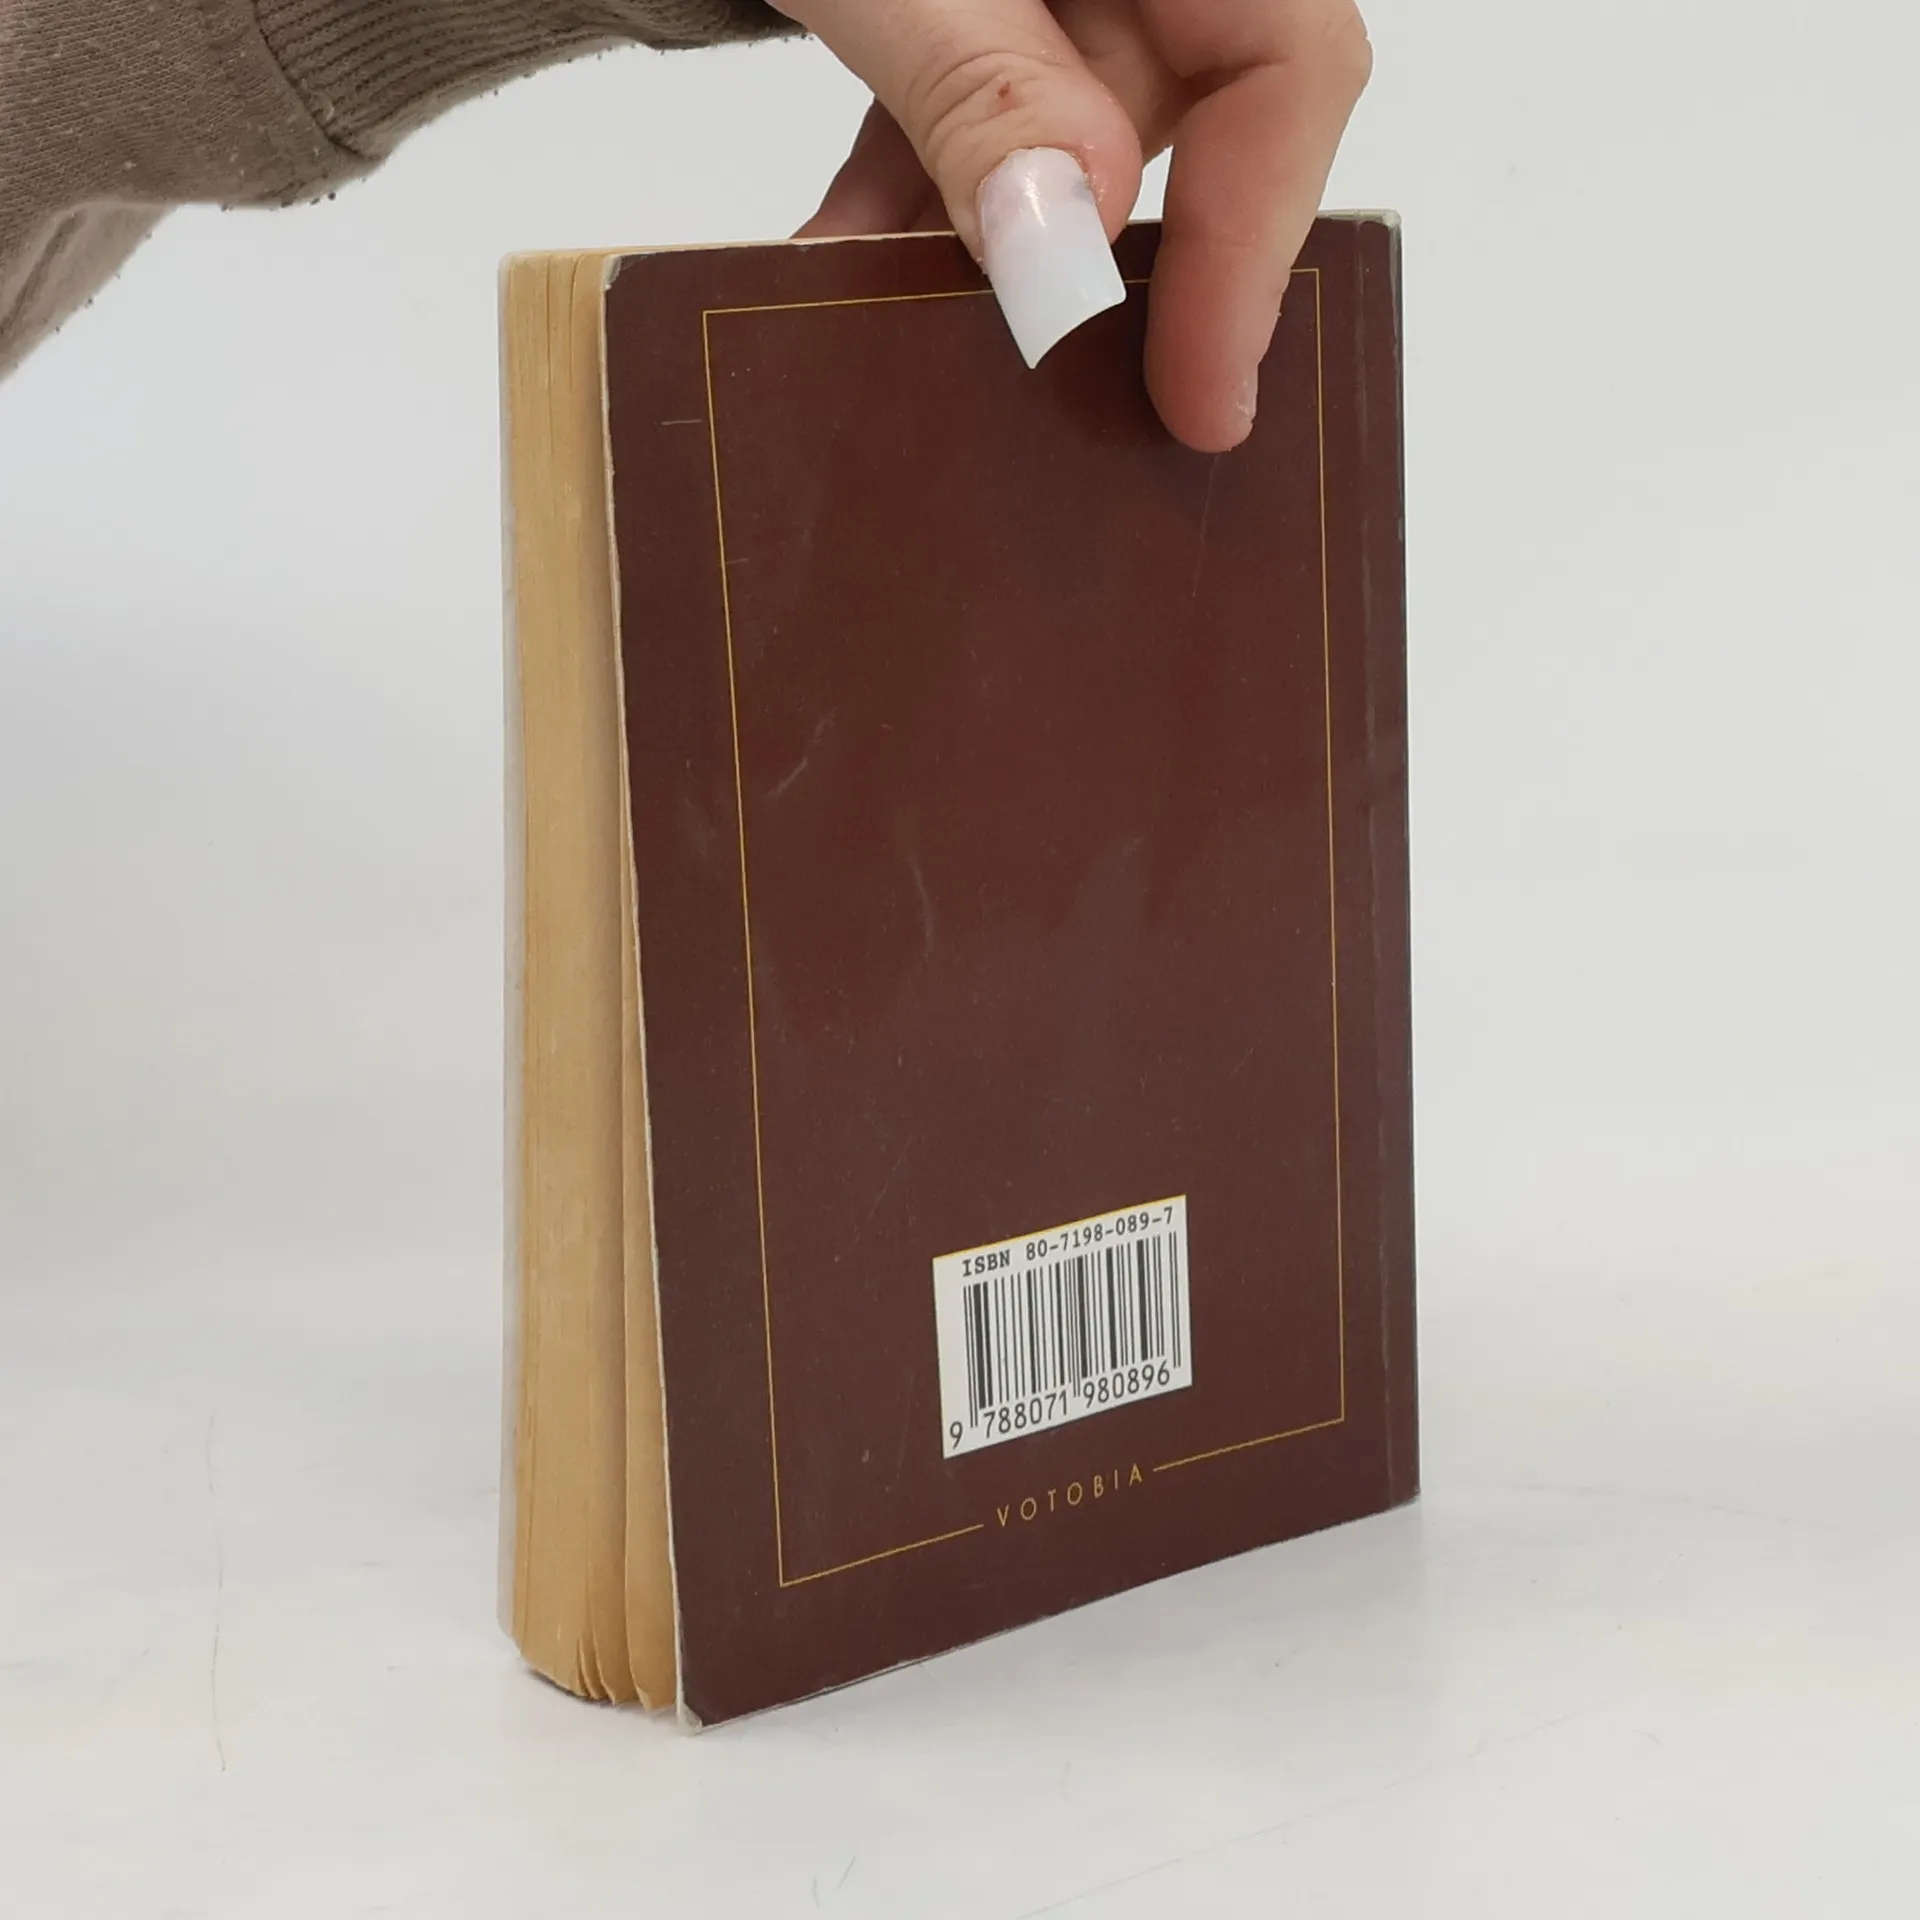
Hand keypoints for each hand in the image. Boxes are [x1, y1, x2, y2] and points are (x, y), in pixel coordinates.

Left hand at [787, 0, 1372, 452]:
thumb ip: (985, 82)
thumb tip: (1067, 249)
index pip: (1290, 70)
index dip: (1254, 249)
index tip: (1197, 399)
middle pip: (1194, 135)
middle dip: (1115, 286)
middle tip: (1071, 424)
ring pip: (1072, 153)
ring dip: (985, 265)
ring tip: (915, 366)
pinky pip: (977, 121)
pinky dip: (913, 204)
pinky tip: (842, 273)